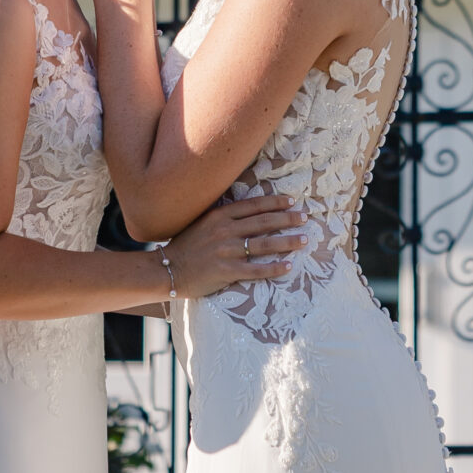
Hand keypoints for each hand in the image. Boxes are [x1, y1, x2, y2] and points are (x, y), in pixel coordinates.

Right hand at [158, 194, 305, 299]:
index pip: (254, 206)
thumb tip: (247, 211)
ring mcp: (227, 251)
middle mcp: (225, 230)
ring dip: (287, 241)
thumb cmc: (185, 245)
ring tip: (304, 240)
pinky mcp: (226, 271)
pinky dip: (274, 267)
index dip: (275, 203)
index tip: (292, 202)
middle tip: (305, 218)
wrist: (167, 269)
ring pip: (264, 244)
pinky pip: (256, 269)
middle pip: (264, 222)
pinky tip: (288, 266)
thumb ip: (223, 216)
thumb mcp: (202, 222)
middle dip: (288, 219)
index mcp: (220, 215)